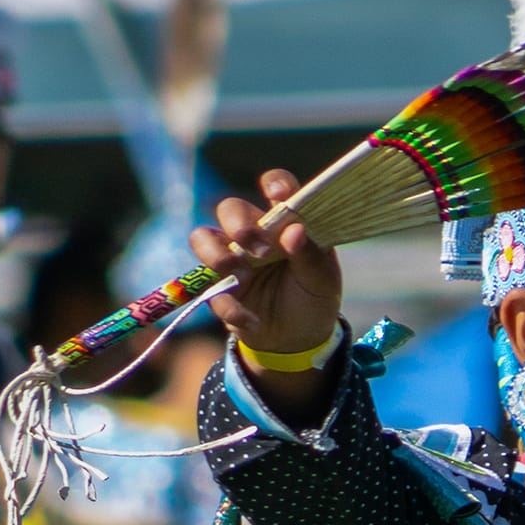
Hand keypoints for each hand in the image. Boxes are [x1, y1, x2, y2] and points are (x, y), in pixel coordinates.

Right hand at [192, 171, 342, 360]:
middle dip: (239, 225)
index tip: (278, 194)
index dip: (275, 184)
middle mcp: (254, 232)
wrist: (298, 340)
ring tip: (242, 276)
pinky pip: (210, 290)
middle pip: (230, 209)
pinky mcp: (218, 287)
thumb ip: (309, 254)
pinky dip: (230, 307)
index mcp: (284, 221)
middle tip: (261, 251)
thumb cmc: (312, 298)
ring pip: (202, 238)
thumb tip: (294, 231)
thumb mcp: (322, 279)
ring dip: (217, 255)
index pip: (277, 187)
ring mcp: (232, 258)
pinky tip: (252, 321)